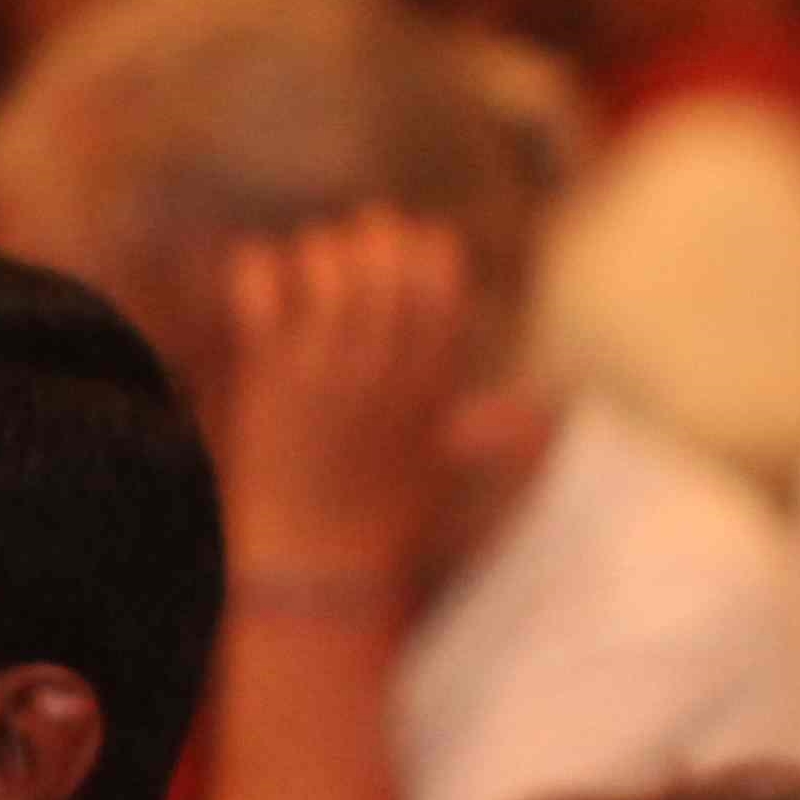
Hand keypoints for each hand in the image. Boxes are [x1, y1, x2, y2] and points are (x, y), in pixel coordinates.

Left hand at [218, 212, 489, 589]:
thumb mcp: (445, 465)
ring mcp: (325, 368)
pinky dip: (256, 268)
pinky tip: (260, 278)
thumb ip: (489, 431)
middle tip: (354, 247)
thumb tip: (543, 420)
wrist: (315, 561)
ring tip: (309, 271)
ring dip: (317, 253)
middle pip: (384, 257)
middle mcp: (384, 366)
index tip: (408, 250)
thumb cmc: (381, 516)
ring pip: (326, 261)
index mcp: (431, 378)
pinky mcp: (269, 375)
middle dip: (370, 238)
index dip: (426, 250)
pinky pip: (260, 285)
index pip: (442, 280)